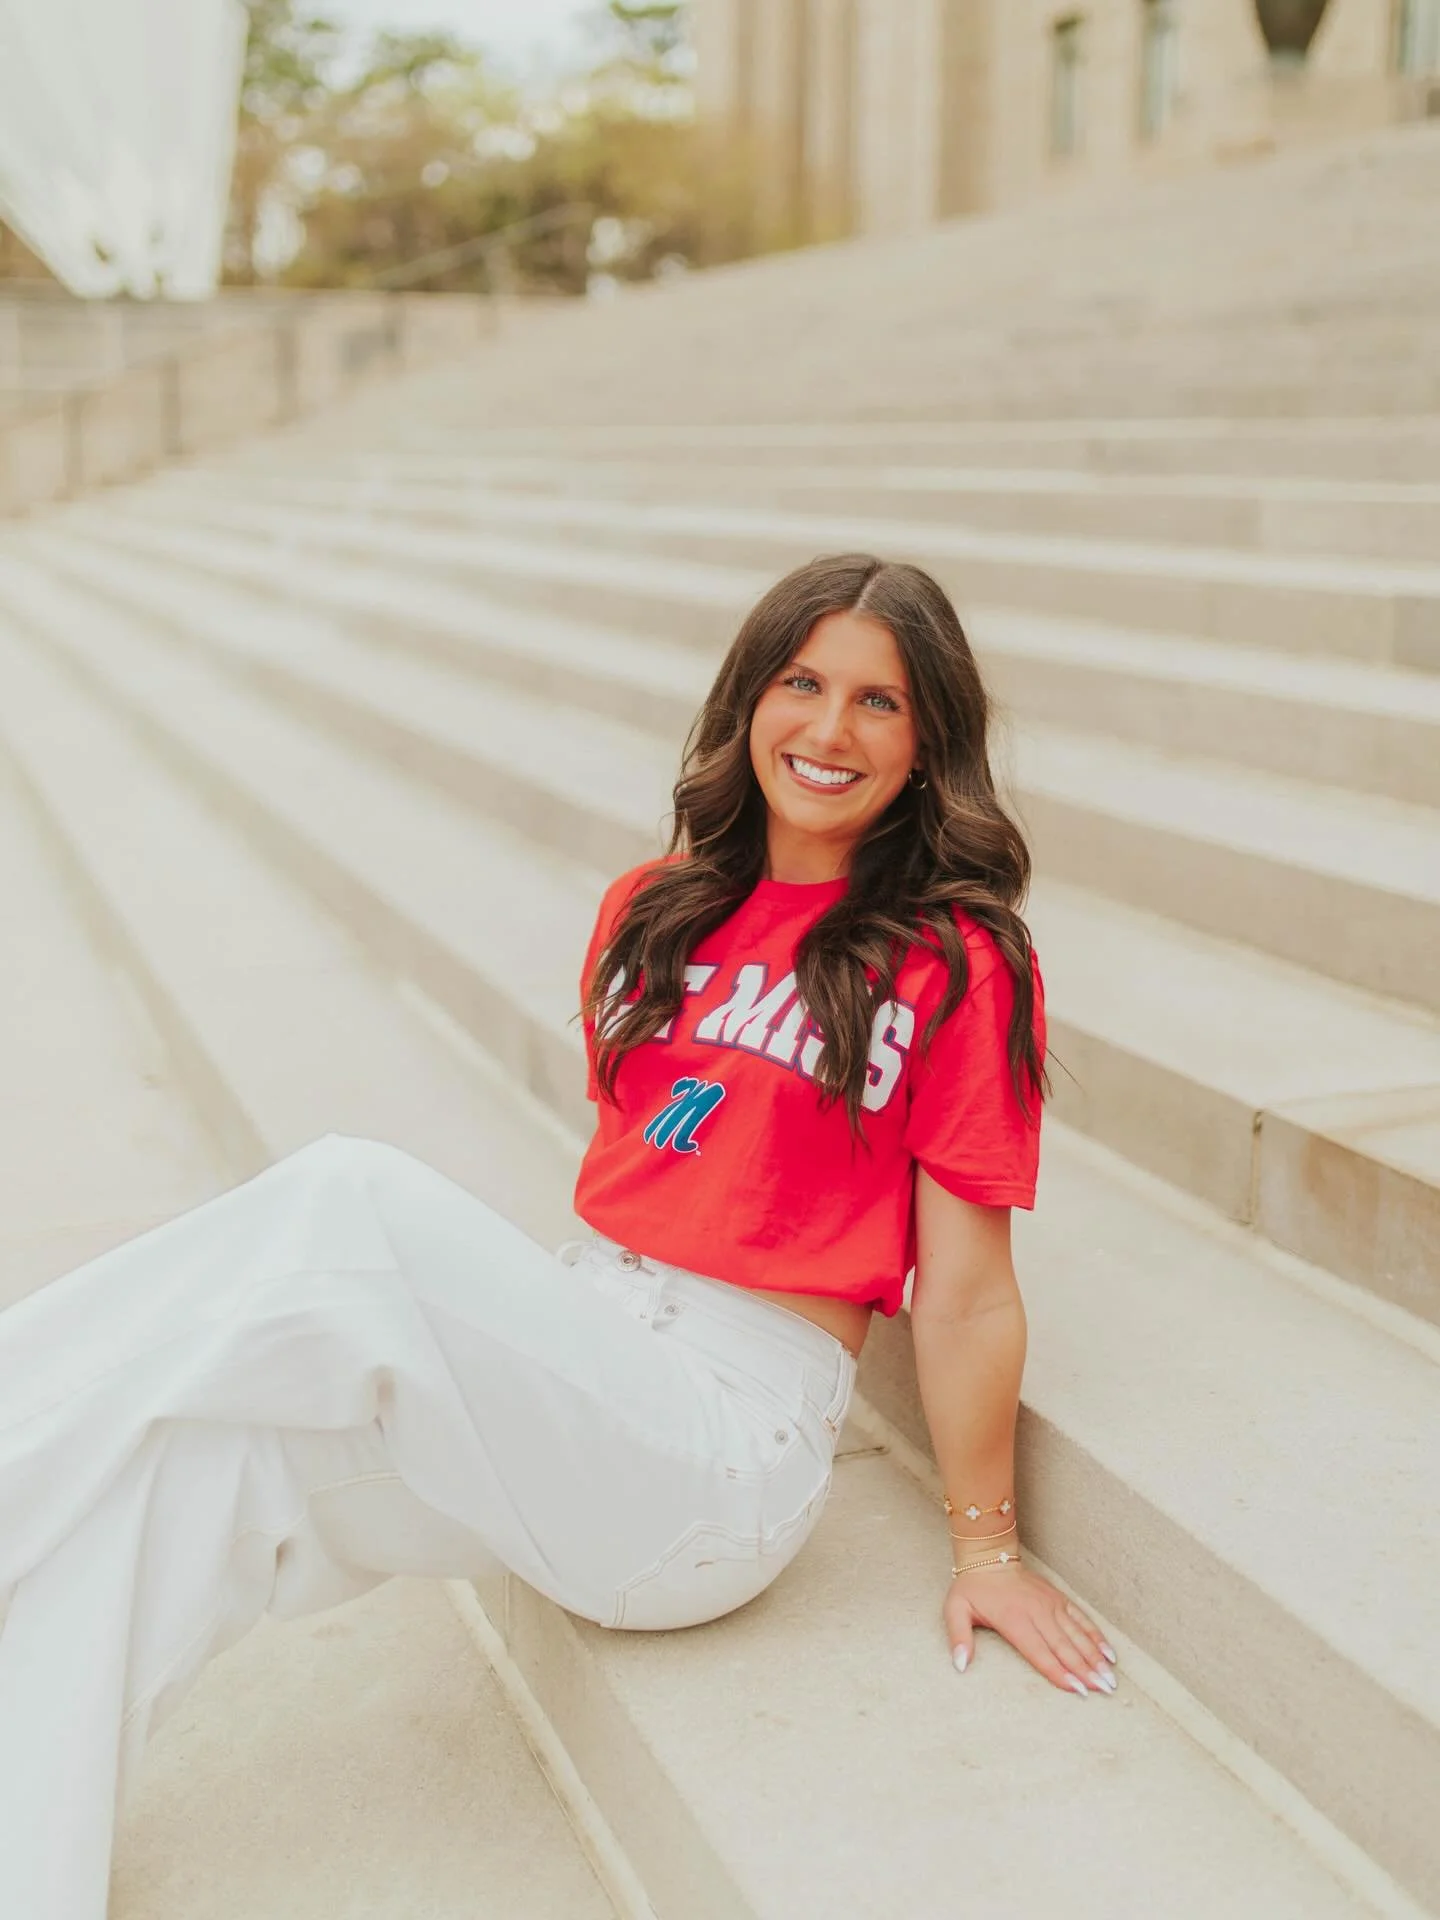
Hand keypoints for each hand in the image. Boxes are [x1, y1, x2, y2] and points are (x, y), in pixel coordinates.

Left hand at [944, 1564, 1117, 1694]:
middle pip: (1065, 1647)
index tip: (1077, 1689)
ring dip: (1095, 1657)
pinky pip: (1081, 1619)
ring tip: (1110, 1677)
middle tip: (1104, 1689)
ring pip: (1077, 1635)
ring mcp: (1051, 1605)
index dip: (1059, 1672)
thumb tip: (960, 1666)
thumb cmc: (972, 1588)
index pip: (1040, 1652)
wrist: (990, 1556)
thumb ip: (958, 1638)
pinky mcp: (1059, 1599)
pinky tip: (1109, 1653)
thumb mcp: (955, 1610)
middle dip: (1086, 1670)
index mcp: (1014, 1620)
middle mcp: (1037, 1613)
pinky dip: (1096, 1636)